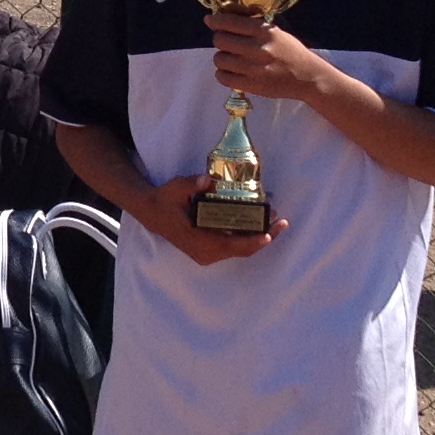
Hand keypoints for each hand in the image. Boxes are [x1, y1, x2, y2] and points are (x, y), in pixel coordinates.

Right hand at [137, 177, 291, 268]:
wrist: (153, 214)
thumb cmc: (165, 201)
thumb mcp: (175, 189)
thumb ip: (191, 184)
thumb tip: (208, 180)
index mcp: (196, 240)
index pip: (229, 245)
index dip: (250, 242)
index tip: (268, 235)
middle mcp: (204, 252)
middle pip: (240, 250)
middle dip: (263, 237)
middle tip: (281, 222)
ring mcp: (208, 253)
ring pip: (239, 250)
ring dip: (259, 237)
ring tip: (276, 221)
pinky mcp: (211, 250)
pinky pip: (235, 247)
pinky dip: (249, 237)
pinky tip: (262, 224)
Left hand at [205, 9, 335, 105]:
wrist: (307, 77)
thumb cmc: (290, 51)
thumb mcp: (275, 32)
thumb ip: (252, 26)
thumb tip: (225, 18)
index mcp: (263, 31)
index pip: (229, 22)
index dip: (215, 21)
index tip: (209, 20)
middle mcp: (256, 48)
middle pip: (220, 40)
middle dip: (220, 39)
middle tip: (227, 43)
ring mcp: (252, 68)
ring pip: (219, 59)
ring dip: (222, 58)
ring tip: (231, 59)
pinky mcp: (251, 85)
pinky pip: (223, 77)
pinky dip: (223, 73)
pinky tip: (232, 71)